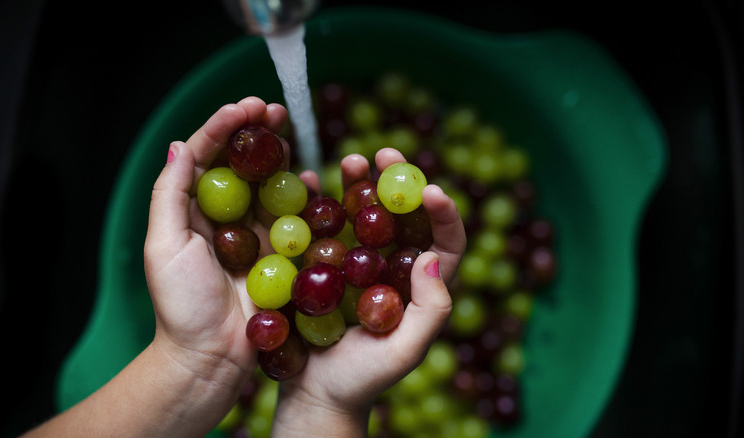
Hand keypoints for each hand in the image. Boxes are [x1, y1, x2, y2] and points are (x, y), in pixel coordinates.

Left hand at [144, 96, 288, 387]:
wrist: (211, 356)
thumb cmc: (181, 305)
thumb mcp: (165, 245)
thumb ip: (171, 194)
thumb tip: (181, 145)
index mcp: (192, 209)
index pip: (207, 155)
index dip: (225, 126)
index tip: (246, 107)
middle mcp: (224, 215)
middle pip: (242, 162)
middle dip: (258, 132)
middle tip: (275, 110)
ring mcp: (254, 233)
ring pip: (270, 182)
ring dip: (281, 154)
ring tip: (291, 131)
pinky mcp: (280, 253)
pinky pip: (295, 216)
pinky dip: (305, 194)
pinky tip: (314, 176)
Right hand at [273, 148, 466, 435]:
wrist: (313, 395)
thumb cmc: (362, 381)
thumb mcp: (404, 352)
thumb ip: (430, 310)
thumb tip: (433, 257)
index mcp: (422, 287)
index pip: (446, 242)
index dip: (444, 213)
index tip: (428, 189)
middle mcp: (393, 269)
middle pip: (404, 216)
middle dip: (397, 180)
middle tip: (385, 153)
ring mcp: (358, 265)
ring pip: (366, 214)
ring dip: (360, 183)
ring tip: (351, 160)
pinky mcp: (325, 265)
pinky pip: (327, 226)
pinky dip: (321, 201)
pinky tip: (311, 180)